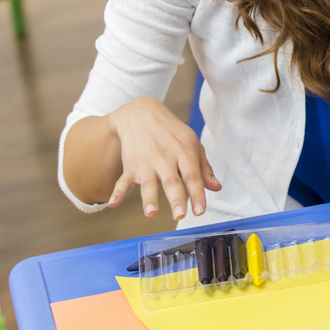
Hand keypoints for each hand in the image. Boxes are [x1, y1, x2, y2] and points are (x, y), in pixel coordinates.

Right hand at [106, 97, 219, 219]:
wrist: (140, 113)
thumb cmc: (171, 132)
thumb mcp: (192, 143)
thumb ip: (203, 168)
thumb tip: (215, 188)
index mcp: (184, 152)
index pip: (192, 176)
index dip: (197, 194)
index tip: (200, 211)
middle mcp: (165, 158)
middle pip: (172, 181)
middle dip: (176, 199)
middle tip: (180, 215)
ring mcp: (146, 162)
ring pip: (148, 183)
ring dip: (148, 199)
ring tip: (151, 213)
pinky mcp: (130, 166)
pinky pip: (123, 181)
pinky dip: (117, 192)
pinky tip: (114, 203)